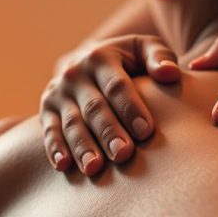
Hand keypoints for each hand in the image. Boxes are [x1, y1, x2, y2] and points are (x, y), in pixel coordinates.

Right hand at [40, 35, 179, 174]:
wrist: (89, 60)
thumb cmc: (128, 60)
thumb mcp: (143, 49)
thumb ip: (159, 57)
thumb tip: (170, 73)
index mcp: (101, 56)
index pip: (117, 85)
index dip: (131, 108)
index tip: (146, 131)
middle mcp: (75, 73)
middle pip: (94, 107)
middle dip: (108, 132)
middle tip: (124, 154)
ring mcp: (58, 93)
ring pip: (72, 123)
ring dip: (82, 146)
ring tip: (95, 168)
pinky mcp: (46, 110)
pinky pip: (50, 131)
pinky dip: (55, 148)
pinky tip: (64, 166)